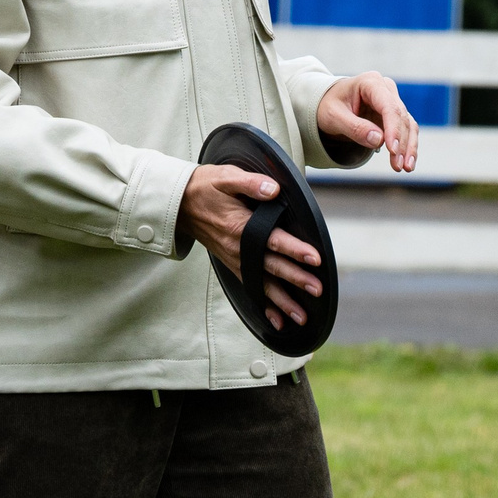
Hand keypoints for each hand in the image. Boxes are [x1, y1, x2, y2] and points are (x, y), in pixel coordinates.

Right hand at [180, 165, 322, 331]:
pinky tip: (278, 319)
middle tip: (317, 290)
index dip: (294, 249)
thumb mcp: (226, 177)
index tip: (315, 259)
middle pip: (271, 266)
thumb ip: (251, 183)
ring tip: (301, 318)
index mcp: (239, 226)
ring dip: (282, 302)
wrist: (180, 203)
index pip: (272, 239)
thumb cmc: (206, 187)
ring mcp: (235, 258)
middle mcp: (238, 248)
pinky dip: (265, 305)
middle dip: (296, 279)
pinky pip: (251, 287)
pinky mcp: (232, 264)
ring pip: (262, 284)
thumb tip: (273, 190)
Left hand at [317, 72, 419, 172]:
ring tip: (405, 168)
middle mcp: (386, 89)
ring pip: (407, 125)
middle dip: (400, 143)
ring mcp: (392, 101)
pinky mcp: (394, 115)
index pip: (388, 106)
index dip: (393, 128)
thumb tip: (379, 141)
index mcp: (370, 82)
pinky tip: (408, 163)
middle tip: (397, 166)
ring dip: (407, 147)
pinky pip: (406, 131)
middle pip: (400, 117)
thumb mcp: (334, 117)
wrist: (327, 104)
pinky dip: (407, 147)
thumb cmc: (328, 106)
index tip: (392, 150)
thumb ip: (355, 128)